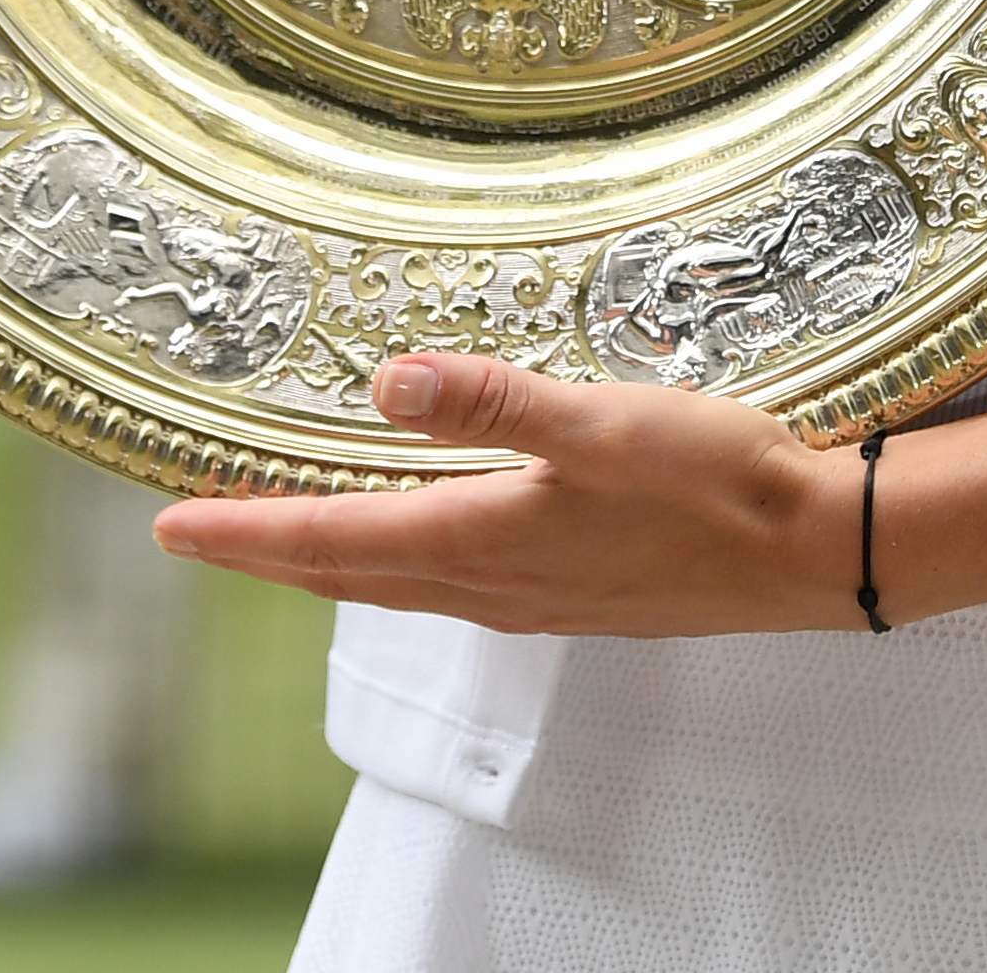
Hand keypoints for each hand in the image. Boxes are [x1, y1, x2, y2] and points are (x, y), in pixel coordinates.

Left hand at [153, 355, 854, 634]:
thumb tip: (384, 386)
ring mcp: (538, 600)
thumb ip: (491, 402)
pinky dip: (405, 565)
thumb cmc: (716, 483)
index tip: (171, 526)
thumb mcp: (600, 421)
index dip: (244, 531)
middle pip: (348, 576)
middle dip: (269, 554)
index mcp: (482, 542)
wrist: (815, 551)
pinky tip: (426, 544)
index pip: (330, 540)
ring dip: (333, 563)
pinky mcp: (579, 599)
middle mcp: (495, 586)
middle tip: (202, 535)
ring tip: (289, 539)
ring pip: (400, 586)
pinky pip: (458, 587)